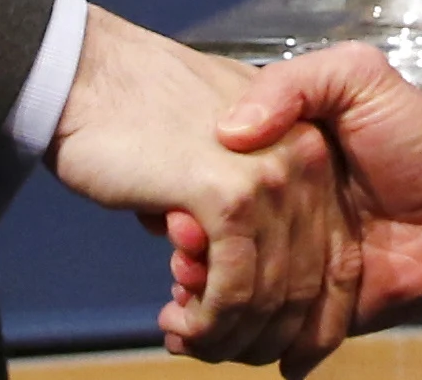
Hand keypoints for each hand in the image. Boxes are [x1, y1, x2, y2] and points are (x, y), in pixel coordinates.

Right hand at [49, 8, 358, 369]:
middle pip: (305, 285)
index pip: (332, 257)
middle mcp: (306, 160)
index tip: (275, 351)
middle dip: (263, 337)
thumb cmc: (137, 106)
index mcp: (308, 148)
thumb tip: (221, 258)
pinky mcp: (231, 194)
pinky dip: (211, 321)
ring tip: (187, 339)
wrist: (89, 70)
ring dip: (228, 336)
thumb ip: (238, 193)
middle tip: (216, 351)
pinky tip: (180, 325)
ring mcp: (272, 176)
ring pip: (269, 294)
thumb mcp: (216, 141)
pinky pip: (235, 287)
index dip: (309, 319)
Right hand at [205, 44, 421, 329]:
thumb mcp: (358, 76)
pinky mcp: (314, 305)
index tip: (173, 224)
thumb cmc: (420, 135)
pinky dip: (228, 337)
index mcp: (278, 163)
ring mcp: (294, 260)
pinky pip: (264, 329)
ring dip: (200, 313)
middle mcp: (278, 212)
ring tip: (185, 317)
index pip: (207, 197)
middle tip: (184, 275)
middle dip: (188, 270)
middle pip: (209, 253)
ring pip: (228, 297)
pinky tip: (203, 335)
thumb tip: (231, 132)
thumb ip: (298, 82)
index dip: (184, 215)